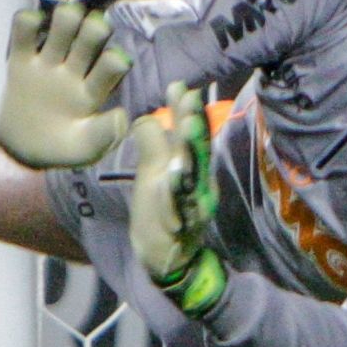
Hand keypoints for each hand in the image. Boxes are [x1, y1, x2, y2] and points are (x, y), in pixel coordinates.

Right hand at [0, 2, 132, 167]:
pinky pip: (24, 30)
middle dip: (95, 28)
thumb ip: (104, 134)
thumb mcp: (85, 149)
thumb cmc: (62, 149)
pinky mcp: (21, 61)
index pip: (112, 63)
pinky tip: (30, 26)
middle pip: (92, 34)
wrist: (23, 151)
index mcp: (94, 89)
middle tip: (89, 35)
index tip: (113, 64)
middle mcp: (76, 70)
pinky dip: (27, 20)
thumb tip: (121, 114)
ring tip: (61, 27)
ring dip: (67, 16)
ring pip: (63, 24)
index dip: (115, 59)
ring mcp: (48, 63)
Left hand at [130, 82, 224, 316]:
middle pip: (196, 148)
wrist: (168, 261)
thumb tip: (148, 116)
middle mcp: (198, 183)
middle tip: (188, 92)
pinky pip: (181, 204)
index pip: (190, 135)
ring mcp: (192, 203)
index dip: (187, 111)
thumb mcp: (154, 176)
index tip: (180, 85)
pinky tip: (174, 172)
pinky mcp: (182, 223)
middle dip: (193, 121)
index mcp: (192, 169)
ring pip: (193, 173)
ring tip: (187, 122)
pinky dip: (179, 188)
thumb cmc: (161, 214)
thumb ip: (154, 147)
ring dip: (190, 148)